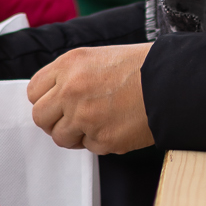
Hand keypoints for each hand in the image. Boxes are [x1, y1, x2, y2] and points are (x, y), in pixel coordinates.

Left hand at [27, 44, 153, 153]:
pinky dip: (100, 141)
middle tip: (71, 119)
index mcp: (68, 65)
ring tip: (96, 123)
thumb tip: (53, 99)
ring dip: (74, 134)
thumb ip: (70, 76)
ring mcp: (85, 117)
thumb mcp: (97, 58)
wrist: (171, 82)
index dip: (45, 100)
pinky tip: (116, 125)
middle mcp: (71, 91)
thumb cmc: (139, 67)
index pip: (34, 91)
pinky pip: (88, 147)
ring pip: (61, 137)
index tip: (55, 104)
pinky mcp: (102, 139)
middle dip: (54, 121)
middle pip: (40, 117)